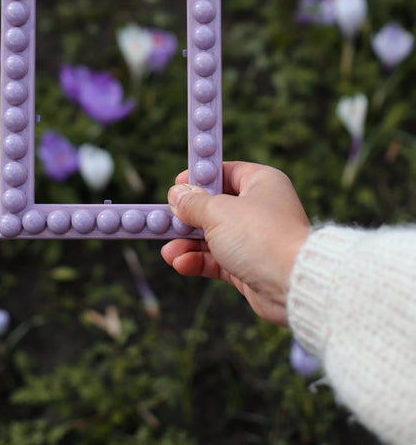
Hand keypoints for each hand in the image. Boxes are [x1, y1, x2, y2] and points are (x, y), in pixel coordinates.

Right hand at [161, 161, 309, 325]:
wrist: (292, 285)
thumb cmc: (260, 236)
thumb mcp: (218, 212)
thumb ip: (193, 204)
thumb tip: (177, 195)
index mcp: (261, 182)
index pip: (225, 172)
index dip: (199, 178)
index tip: (175, 186)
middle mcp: (260, 208)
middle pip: (214, 206)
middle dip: (187, 217)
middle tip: (164, 221)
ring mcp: (255, 238)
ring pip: (212, 236)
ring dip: (188, 243)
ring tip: (167, 251)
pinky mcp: (249, 265)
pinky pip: (217, 259)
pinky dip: (198, 261)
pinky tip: (180, 263)